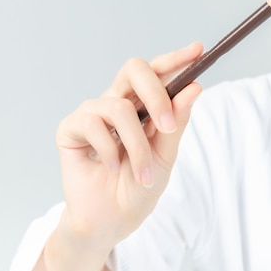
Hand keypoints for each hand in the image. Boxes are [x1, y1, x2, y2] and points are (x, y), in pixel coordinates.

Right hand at [54, 41, 202, 248]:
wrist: (112, 220)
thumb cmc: (139, 186)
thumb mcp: (166, 155)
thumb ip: (176, 122)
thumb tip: (194, 87)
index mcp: (144, 105)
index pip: (159, 72)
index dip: (176, 58)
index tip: (199, 50)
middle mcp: (118, 102)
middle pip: (134, 69)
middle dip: (156, 93)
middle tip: (167, 125)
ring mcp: (93, 113)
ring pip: (120, 107)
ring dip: (136, 145)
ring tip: (142, 173)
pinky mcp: (71, 128)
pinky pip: (93, 124)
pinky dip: (110, 151)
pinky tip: (111, 167)